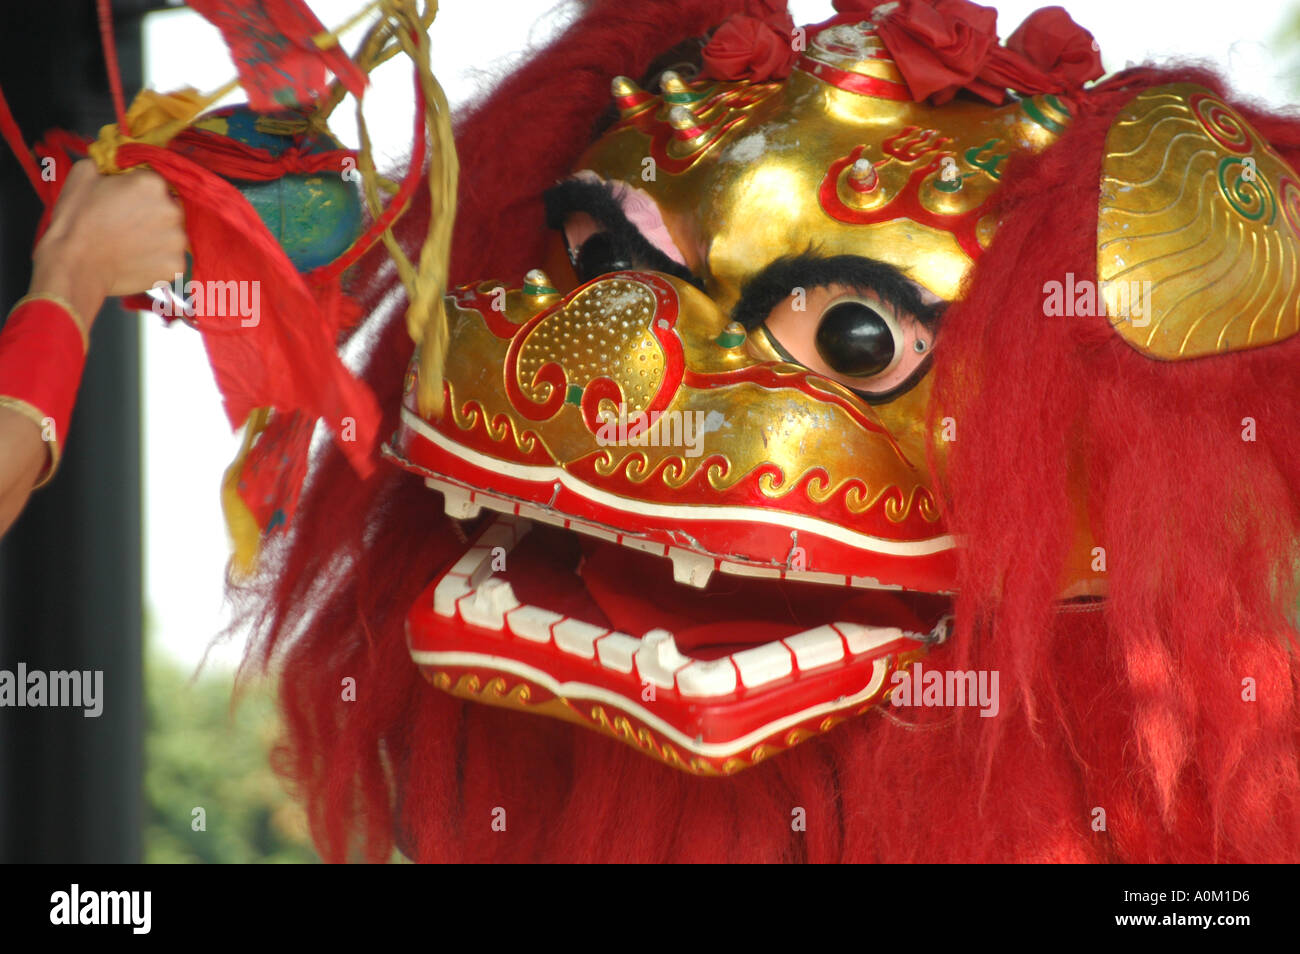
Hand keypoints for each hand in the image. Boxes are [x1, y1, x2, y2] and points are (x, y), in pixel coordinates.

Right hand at [28, 159, 186, 334]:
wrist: (75, 265)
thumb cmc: (76, 221)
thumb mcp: (83, 175)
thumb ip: (107, 164)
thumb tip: (114, 164)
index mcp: (152, 183)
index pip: (156, 183)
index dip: (140, 194)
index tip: (126, 203)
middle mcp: (172, 210)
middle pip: (170, 208)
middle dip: (153, 215)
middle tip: (128, 226)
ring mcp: (177, 241)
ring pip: (173, 235)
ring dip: (158, 239)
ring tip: (131, 245)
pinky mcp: (176, 266)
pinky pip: (172, 260)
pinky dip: (158, 261)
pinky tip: (137, 260)